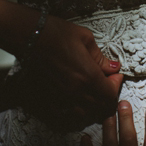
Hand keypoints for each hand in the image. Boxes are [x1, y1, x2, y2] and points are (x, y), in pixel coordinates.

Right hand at [6, 14, 123, 130]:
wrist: (29, 35)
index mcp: (88, 75)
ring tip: (93, 89)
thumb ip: (100, 57)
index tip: (115, 75)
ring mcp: (62, 96)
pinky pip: (66, 112)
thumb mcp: (85, 38)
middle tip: (107, 80)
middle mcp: (76, 90)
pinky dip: (75, 108)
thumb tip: (112, 67)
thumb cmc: (56, 32)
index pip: (111, 95)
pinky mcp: (49, 96)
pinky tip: (75, 95)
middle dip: (108, 96)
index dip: (116, 86)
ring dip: (93, 103)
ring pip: (85, 112)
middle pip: (100, 107)